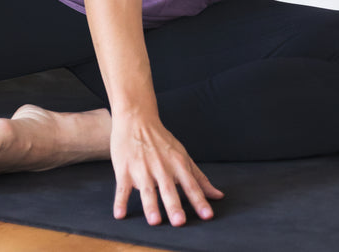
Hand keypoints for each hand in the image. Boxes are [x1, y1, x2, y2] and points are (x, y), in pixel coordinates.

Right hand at [109, 110, 224, 226]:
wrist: (136, 117)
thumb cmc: (161, 140)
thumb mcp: (183, 156)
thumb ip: (199, 178)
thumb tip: (218, 196)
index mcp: (177, 164)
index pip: (191, 185)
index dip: (199, 200)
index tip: (207, 216)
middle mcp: (161, 167)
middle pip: (168, 189)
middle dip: (174, 205)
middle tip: (179, 221)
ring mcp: (141, 168)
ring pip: (147, 189)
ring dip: (150, 205)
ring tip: (154, 220)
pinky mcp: (124, 170)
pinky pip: (122, 188)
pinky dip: (120, 201)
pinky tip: (120, 214)